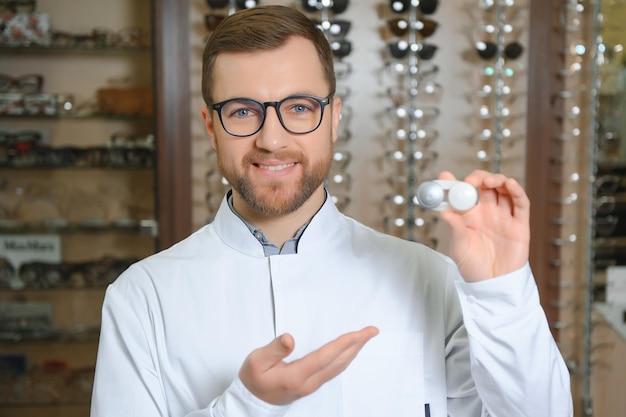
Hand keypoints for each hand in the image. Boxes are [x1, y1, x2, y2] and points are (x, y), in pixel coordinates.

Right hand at [239, 326, 378, 404]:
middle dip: (357, 345)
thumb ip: (273, 349)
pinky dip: (345, 358)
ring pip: (339, 367)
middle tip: (372, 330)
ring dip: (354, 351)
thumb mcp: (256, 361)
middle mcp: (309, 382)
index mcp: (297, 375)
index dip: (344, 343)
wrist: (251, 403)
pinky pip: (334, 370)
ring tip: (364, 338)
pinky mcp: (311, 385)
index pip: (326, 356)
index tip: (359, 332)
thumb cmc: (253, 380)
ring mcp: (312, 385)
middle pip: (339, 361)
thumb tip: (289, 338)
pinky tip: (348, 352)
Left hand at [438, 170, 529, 281]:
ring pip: (503, 191)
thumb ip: (454, 228)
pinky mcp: (519, 224)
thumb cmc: (472, 266)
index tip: (446, 177)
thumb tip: (444, 211)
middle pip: (485, 186)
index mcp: (468, 216)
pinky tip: (510, 184)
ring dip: (498, 180)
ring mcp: (503, 217)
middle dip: (479, 178)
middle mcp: (486, 213)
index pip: (462, 193)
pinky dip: (517, 191)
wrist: (493, 285)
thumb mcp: (458, 247)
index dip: (455, 183)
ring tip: (490, 181)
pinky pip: (520, 204)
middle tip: (472, 181)